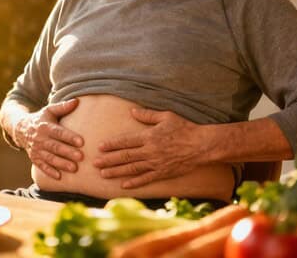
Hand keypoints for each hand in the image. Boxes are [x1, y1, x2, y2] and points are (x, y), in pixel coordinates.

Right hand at [15, 99, 83, 179]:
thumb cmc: (41, 119)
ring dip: (61, 163)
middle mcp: (40, 139)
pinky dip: (49, 171)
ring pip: (50, 158)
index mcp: (45, 126)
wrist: (21, 129)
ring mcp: (36, 149)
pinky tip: (59, 177)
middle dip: (68, 152)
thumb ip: (63, 107)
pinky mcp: (34, 158)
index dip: (69, 137)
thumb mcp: (49, 110)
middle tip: (81, 157)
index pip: (59, 132)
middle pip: (55, 147)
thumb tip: (77, 101)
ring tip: (74, 168)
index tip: (81, 142)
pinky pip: (41, 166)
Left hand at [93, 108, 208, 187]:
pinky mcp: (163, 173)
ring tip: (103, 174)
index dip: (112, 144)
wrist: (202, 145)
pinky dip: (134, 183)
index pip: (125, 141)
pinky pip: (146, 179)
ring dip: (116, 172)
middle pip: (125, 156)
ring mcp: (156, 163)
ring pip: (132, 169)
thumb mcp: (166, 116)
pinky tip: (123, 185)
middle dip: (108, 160)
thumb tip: (132, 111)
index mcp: (149, 136)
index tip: (100, 147)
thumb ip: (147, 115)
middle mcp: (150, 151)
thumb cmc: (184, 128)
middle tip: (94, 163)